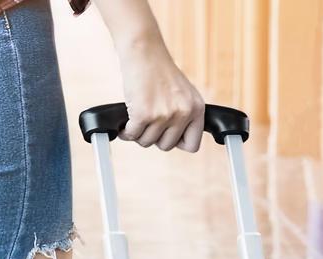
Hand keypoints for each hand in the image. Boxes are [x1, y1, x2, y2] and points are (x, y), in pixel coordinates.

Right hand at [117, 37, 204, 151]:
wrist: (143, 49)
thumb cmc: (158, 70)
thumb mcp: (182, 93)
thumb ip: (184, 116)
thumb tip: (175, 142)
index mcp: (196, 108)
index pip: (192, 145)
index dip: (176, 142)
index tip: (167, 133)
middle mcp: (183, 112)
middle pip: (166, 146)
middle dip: (154, 137)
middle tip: (148, 122)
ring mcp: (163, 114)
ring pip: (147, 142)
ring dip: (138, 133)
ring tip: (137, 117)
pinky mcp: (144, 114)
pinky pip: (132, 135)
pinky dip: (126, 131)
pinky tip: (126, 122)